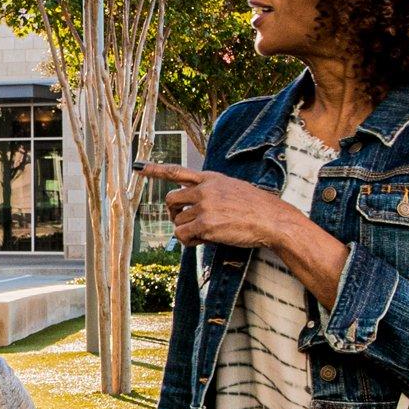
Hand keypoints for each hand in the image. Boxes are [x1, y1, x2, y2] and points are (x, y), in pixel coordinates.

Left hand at [140, 162, 293, 249]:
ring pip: (177, 221)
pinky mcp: (206, 224)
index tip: (137, 167)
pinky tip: (203, 241)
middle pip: (170, 200)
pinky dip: (189, 241)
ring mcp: (204, 206)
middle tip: (186, 222)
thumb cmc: (255, 207)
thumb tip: (192, 203)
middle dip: (174, 213)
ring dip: (187, 231)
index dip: (155, 170)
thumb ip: (211, 190)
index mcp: (210, 178)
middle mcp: (204, 189)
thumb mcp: (232, 188)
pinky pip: (183, 235)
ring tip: (205, 233)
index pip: (177, 172)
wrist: (271, 219)